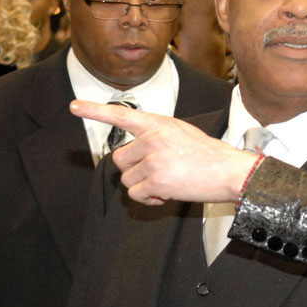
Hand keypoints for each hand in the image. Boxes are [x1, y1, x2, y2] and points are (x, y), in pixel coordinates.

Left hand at [70, 101, 256, 204]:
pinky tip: (166, 195)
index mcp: (159, 124)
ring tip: (167, 183)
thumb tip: (136, 154)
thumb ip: (157, 136)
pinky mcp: (156, 181)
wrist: (231, 172)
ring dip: (143, 186)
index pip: (121, 115)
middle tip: (156, 174)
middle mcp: (153, 139)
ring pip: (127, 179)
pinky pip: (136, 194)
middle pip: (119, 159)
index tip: (74, 107)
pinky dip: (149, 199)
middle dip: (133, 171)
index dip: (94, 111)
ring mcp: (153, 160)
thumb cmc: (212, 156)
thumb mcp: (183, 133)